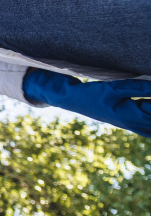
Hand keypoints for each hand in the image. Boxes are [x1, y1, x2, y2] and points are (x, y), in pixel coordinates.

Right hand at [23, 69, 150, 136]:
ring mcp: (127, 123)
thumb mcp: (113, 88)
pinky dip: (148, 121)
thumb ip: (138, 88)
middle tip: (148, 98)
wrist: (71, 99)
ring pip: (149, 127)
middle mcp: (130, 123)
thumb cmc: (91, 93)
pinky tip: (145, 109)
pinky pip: (144, 127)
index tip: (150, 92)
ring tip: (146, 104)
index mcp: (129, 116)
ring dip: (150, 117)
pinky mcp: (123, 120)